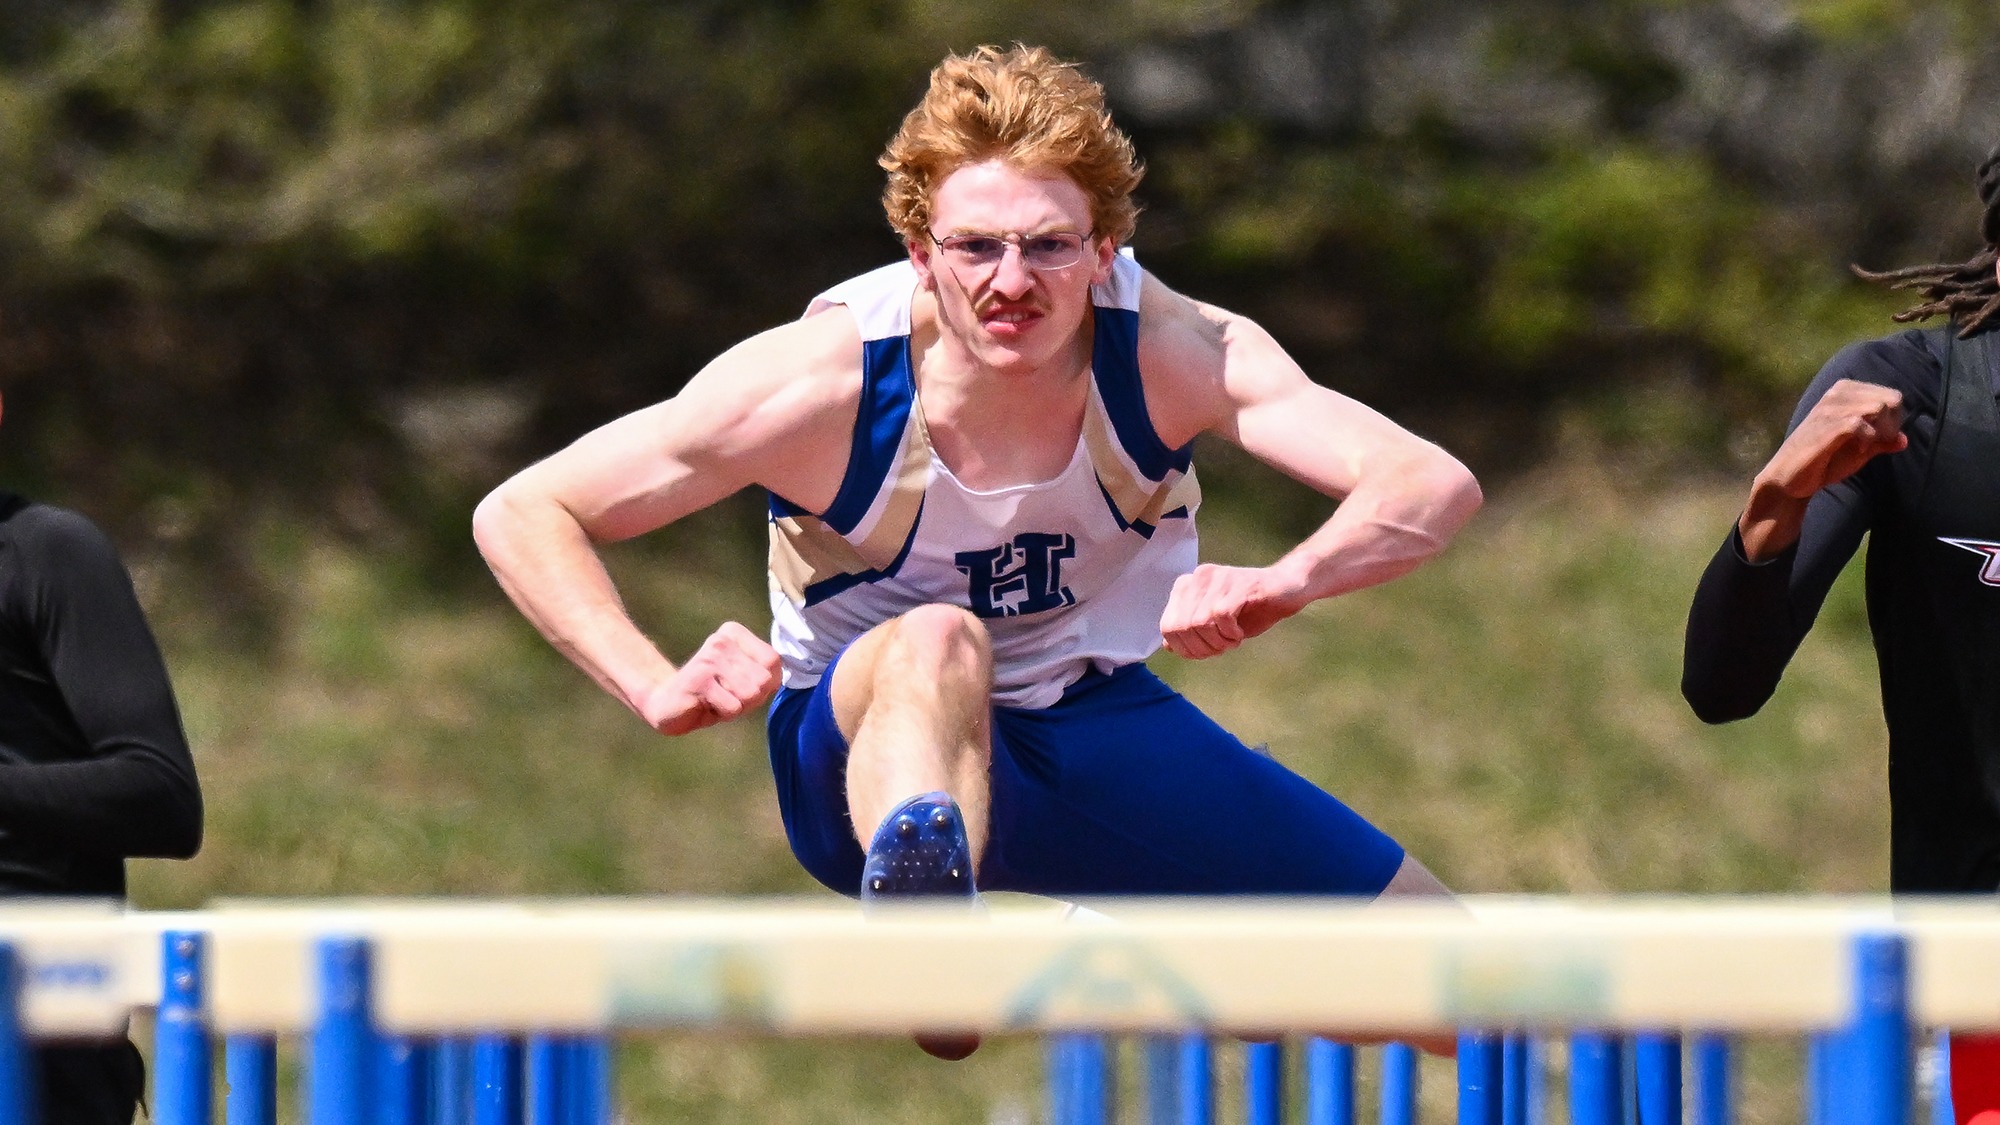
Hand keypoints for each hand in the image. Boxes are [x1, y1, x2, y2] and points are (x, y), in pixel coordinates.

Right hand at [637, 621, 780, 735]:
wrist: (666, 704)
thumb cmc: (712, 693)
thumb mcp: (745, 680)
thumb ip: (766, 675)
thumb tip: (774, 679)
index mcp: (733, 633)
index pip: (773, 660)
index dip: (765, 683)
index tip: (740, 684)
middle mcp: (721, 640)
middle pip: (763, 679)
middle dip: (750, 697)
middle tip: (726, 695)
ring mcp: (709, 658)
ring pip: (750, 693)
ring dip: (736, 705)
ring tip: (716, 699)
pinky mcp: (699, 679)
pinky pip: (733, 706)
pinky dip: (722, 713)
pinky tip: (705, 704)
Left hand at [1159, 564, 1307, 659]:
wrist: (1287, 588)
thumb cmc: (1251, 609)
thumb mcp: (1215, 625)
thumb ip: (1190, 631)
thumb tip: (1168, 646)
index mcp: (1187, 586)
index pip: (1167, 626)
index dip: (1185, 649)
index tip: (1206, 652)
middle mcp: (1198, 577)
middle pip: (1180, 627)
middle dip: (1200, 648)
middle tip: (1222, 648)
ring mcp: (1218, 578)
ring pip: (1199, 623)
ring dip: (1217, 642)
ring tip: (1232, 640)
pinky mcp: (1238, 583)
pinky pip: (1221, 616)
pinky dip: (1229, 633)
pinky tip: (1239, 633)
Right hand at [1760, 379, 1906, 498]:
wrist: (1790, 478)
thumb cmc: (1823, 461)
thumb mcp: (1859, 450)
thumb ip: (1880, 442)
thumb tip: (1904, 440)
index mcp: (1846, 392)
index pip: (1891, 395)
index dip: (1895, 420)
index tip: (1882, 439)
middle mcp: (1838, 394)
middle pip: (1890, 399)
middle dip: (1892, 424)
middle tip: (1877, 444)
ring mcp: (1830, 408)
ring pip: (1878, 407)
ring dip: (1881, 432)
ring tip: (1867, 447)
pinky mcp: (1826, 425)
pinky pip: (1861, 423)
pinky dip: (1867, 439)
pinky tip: (1859, 450)